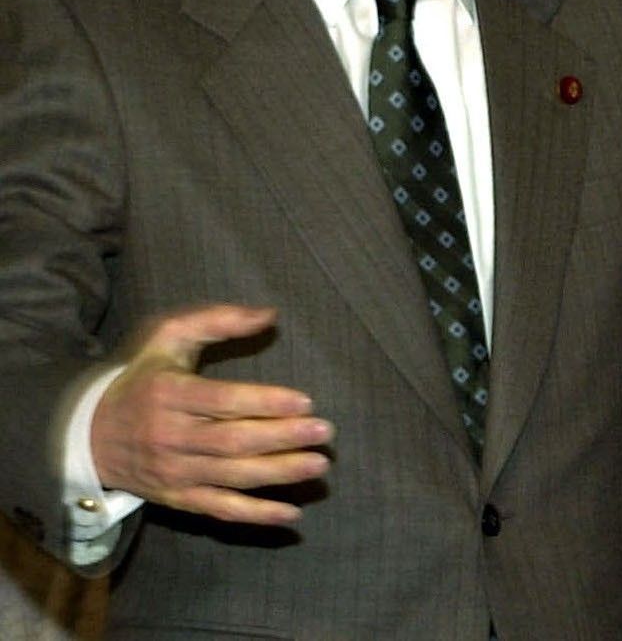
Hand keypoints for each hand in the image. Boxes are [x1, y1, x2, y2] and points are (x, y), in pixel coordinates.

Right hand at [91, 304, 333, 525]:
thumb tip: (270, 315)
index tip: (306, 402)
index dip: (265, 403)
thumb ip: (218, 320)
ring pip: (231, 476)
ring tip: (318, 465)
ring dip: (279, 474)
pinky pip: (219, 509)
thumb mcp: (169, 336)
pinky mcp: (176, 497)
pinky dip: (255, 515)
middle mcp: (168, 436)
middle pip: (232, 442)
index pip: (223, 402)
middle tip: (325, 432)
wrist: (88, 432)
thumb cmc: (143, 376)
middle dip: (282, 438)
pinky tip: (290, 515)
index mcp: (168, 394)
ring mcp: (172, 471)